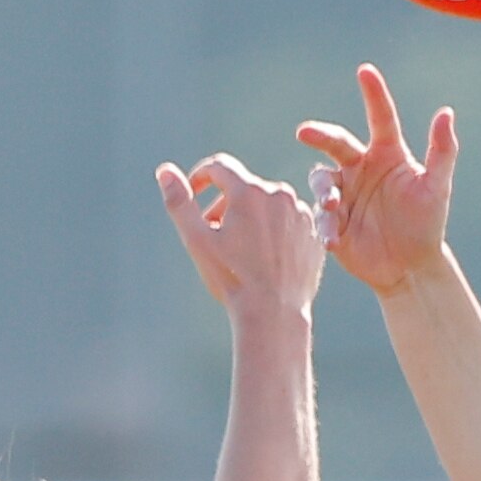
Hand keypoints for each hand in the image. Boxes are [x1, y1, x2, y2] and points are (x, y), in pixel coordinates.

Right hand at [157, 152, 324, 318]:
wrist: (275, 313)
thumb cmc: (232, 279)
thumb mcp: (197, 241)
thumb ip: (179, 202)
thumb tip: (165, 171)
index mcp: (249, 192)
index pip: (219, 167)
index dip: (200, 178)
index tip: (193, 195)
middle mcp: (279, 194)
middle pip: (243, 188)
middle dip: (224, 205)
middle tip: (214, 235)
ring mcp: (301, 212)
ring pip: (268, 204)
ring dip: (251, 218)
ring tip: (242, 250)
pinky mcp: (315, 231)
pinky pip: (289, 220)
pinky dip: (275, 231)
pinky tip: (267, 257)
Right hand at [298, 63, 456, 295]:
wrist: (411, 267)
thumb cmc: (427, 224)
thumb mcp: (437, 188)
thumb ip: (442, 151)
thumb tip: (446, 112)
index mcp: (386, 154)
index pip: (379, 117)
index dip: (373, 94)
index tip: (365, 71)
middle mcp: (360, 168)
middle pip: (336, 144)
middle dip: (320, 136)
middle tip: (304, 133)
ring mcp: (343, 193)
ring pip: (322, 180)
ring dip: (325, 191)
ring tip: (334, 206)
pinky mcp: (332, 220)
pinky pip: (322, 217)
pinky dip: (325, 226)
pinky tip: (334, 240)